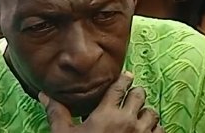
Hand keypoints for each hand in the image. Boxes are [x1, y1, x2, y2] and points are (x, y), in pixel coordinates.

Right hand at [43, 72, 163, 131]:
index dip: (124, 79)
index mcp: (107, 113)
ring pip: (152, 112)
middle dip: (135, 94)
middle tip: (129, 99)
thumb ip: (58, 113)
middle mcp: (127, 120)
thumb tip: (44, 95)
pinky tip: (145, 132)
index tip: (126, 77)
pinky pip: (160, 130)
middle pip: (139, 94)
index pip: (120, 86)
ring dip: (145, 113)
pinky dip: (154, 129)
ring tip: (137, 117)